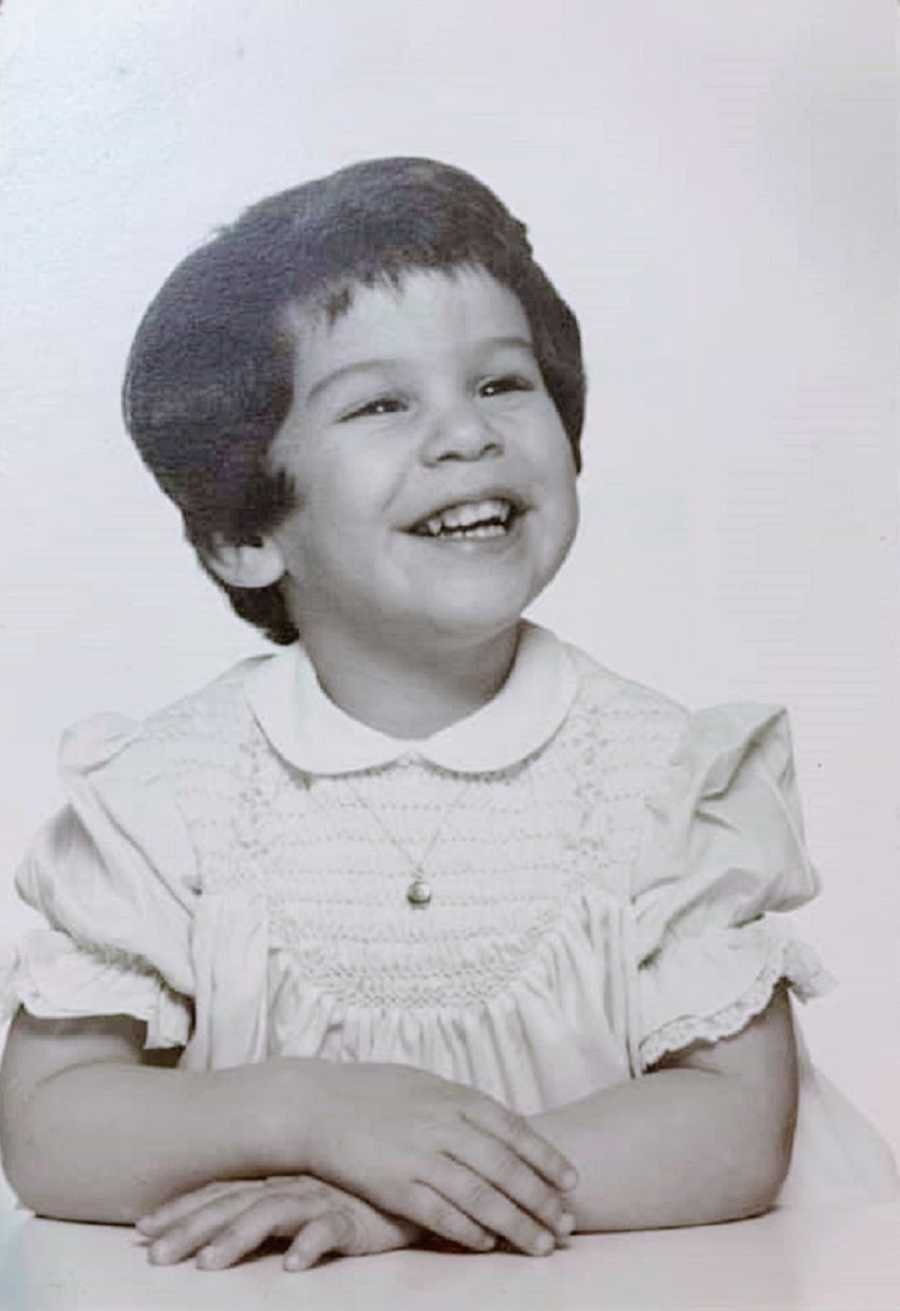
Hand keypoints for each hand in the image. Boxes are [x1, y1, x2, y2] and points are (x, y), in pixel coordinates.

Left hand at [138, 1176, 422, 1271]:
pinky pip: (331, 1230)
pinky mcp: (357, 1217)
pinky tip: (294, 1265)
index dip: (180, 1209)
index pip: (218, 1192)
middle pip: (232, 1205)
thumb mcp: (301, 1192)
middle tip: (155, 1255)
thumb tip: (212, 1224)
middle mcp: (291, 1184)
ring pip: (272, 1215)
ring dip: (238, 1239)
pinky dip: (311, 1244)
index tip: (142, 1229)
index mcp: (274, 1179)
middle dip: (191, 1229)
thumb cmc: (350, 1190)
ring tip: (209, 1265)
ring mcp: (322, 1198)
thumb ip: (263, 1202)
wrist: (409, 1179)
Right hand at [299, 1062, 576, 1255]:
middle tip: (567, 1225)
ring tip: (541, 1245)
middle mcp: (444, 1125)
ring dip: (517, 1224)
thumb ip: (463, 1105)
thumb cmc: (374, 1091)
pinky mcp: (395, 1184)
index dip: (547, 1158)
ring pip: (481, 1196)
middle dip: (542, 1199)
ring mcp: (420, 1155)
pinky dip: (468, 1230)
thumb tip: (502, 1122)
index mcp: (455, 1097)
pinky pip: (440, 1213)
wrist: (318, 1103)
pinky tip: (488, 1243)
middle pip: (507, 1168)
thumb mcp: (426, 1084)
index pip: (515, 1130)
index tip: (572, 1182)